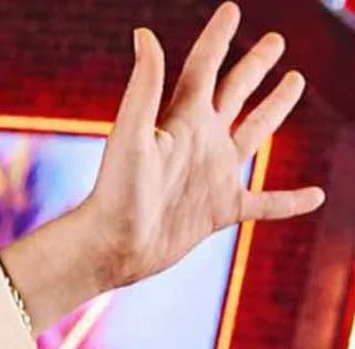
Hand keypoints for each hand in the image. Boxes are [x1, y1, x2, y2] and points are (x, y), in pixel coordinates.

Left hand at [1, 3, 323, 331]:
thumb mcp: (131, 133)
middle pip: (235, 93)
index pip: (204, 68)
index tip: (232, 10)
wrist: (111, 246)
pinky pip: (265, 204)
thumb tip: (144, 33)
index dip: (218, 37)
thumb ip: (145, 85)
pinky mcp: (219, 211)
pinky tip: (316, 197)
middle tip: (276, 42)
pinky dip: (290, 201)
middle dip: (255, 66)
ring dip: (275, 108)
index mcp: (181, 120)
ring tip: (294, 82)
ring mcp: (212, 175)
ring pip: (254, 133)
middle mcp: (199, 142)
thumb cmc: (116, 191)